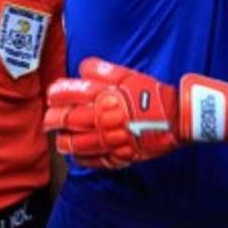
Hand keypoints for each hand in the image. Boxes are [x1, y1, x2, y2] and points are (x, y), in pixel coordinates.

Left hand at [44, 58, 227, 168]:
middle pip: (71, 120)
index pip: (74, 95)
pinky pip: (96, 160)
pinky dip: (83, 159)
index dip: (58, 95)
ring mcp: (113, 139)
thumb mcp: (130, 76)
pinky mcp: (121, 155)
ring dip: (65, 142)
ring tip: (59, 141)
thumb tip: (83, 67)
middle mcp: (106, 118)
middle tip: (48, 121)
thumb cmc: (154, 95)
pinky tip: (77, 156)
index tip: (51, 96)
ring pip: (79, 143)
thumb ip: (105, 70)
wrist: (179, 118)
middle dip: (55, 120)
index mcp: (107, 97)